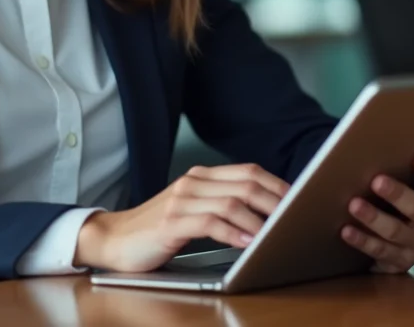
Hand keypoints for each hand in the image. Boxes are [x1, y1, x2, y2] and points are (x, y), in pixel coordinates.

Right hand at [74, 164, 288, 271]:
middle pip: (246, 183)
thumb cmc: (157, 230)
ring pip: (232, 202)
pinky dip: (234, 232)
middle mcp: (193, 182)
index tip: (300, 201)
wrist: (113, 240)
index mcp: (201, 176)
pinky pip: (210, 223)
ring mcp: (181, 201)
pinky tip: (247, 242)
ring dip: (259, 219)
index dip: (278, 185)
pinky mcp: (171, 223)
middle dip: (277, 201)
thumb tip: (266, 215)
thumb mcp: (192, 211)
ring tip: (276, 233)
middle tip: (296, 218)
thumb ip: (222, 206)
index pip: (249, 171)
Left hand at [340, 153, 413, 273]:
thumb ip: (401, 166)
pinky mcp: (401, 261)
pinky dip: (362, 241)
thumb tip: (371, 141)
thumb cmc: (402, 196)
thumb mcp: (409, 181)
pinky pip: (380, 252)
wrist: (400, 234)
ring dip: (374, 218)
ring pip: (396, 232)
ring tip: (354, 204)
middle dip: (398, 195)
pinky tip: (346, 230)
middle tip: (377, 180)